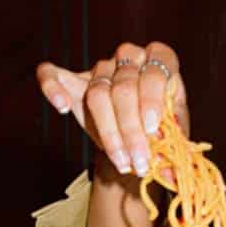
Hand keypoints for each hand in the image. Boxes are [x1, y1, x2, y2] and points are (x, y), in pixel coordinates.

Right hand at [35, 40, 189, 186]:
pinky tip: (61, 107)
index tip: (153, 130)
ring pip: (98, 92)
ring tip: (122, 163)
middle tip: (140, 163)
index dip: (153, 100)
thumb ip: (173, 145)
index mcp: (160, 60)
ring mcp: (101, 67)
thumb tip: (170, 169)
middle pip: (124, 88)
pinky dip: (52, 87)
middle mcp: (130, 57)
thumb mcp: (174, 133)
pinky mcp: (73, 79)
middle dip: (132, 131)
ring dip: (109, 134)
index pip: (155, 70)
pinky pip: (52, 73)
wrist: (138, 138)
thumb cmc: (160, 130)